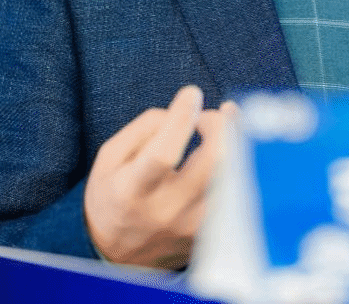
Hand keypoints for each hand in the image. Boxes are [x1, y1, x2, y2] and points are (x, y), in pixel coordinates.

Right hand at [83, 85, 233, 268]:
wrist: (116, 254)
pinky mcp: (209, 232)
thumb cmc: (112, 196)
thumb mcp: (110, 158)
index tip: (191, 94)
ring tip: (229, 123)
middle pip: (213, 163)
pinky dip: (238, 166)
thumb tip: (184, 111)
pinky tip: (235, 148)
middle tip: (208, 116)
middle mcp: (165, 211)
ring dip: (237, 143)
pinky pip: (235, 194)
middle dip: (219, 126)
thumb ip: (145, 128)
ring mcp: (191, 226)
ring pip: (233, 179)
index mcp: (132, 191)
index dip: (181, 119)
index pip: (163, 154)